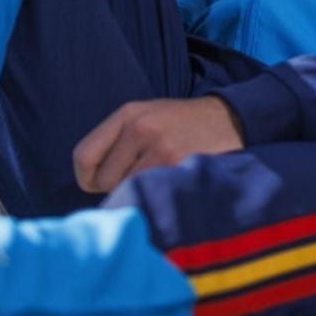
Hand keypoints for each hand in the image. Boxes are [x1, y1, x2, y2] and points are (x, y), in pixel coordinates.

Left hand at [72, 96, 244, 194]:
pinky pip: (151, 198)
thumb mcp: (148, 117)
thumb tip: (90, 183)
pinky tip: (171, 191)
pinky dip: (157, 201)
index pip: (83, 156)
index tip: (102, 185)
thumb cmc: (183, 126)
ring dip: (141, 196)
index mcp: (128, 114)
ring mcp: (162, 148)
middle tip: (145, 181)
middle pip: (105, 180)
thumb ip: (118, 142)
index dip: (88, 179)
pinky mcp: (180, 167)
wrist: (233, 120)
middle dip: (119, 189)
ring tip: (161, 183)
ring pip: (128, 192)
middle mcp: (141, 127)